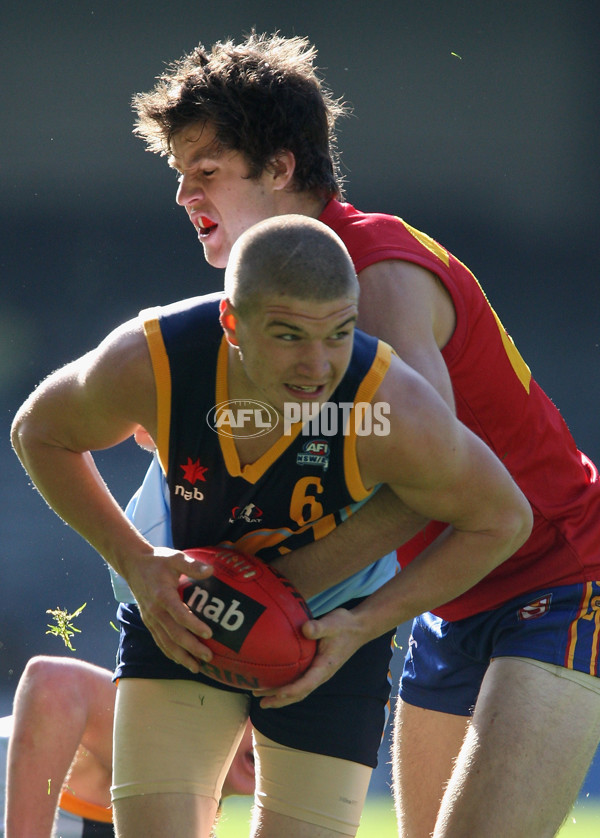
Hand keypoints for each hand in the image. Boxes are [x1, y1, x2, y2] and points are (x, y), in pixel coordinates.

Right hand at [123, 547, 214, 672]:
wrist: (134, 565)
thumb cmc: (158, 561)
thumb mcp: (175, 558)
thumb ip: (192, 565)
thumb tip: (211, 570)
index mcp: (163, 595)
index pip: (179, 614)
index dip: (193, 625)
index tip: (209, 634)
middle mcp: (155, 611)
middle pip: (174, 634)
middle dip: (191, 648)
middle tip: (209, 657)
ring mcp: (150, 619)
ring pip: (166, 642)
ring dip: (181, 656)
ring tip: (197, 667)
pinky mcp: (149, 622)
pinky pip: (159, 641)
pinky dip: (170, 653)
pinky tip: (181, 661)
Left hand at [253, 607, 366, 708]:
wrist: (358, 627)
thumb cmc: (344, 625)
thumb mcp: (333, 623)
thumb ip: (319, 627)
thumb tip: (304, 628)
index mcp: (324, 667)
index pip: (305, 685)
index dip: (289, 691)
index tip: (274, 695)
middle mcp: (320, 674)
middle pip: (298, 693)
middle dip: (279, 699)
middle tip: (260, 702)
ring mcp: (318, 672)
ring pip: (297, 689)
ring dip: (279, 695)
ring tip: (260, 696)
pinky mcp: (315, 666)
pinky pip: (298, 679)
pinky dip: (285, 684)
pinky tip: (272, 679)